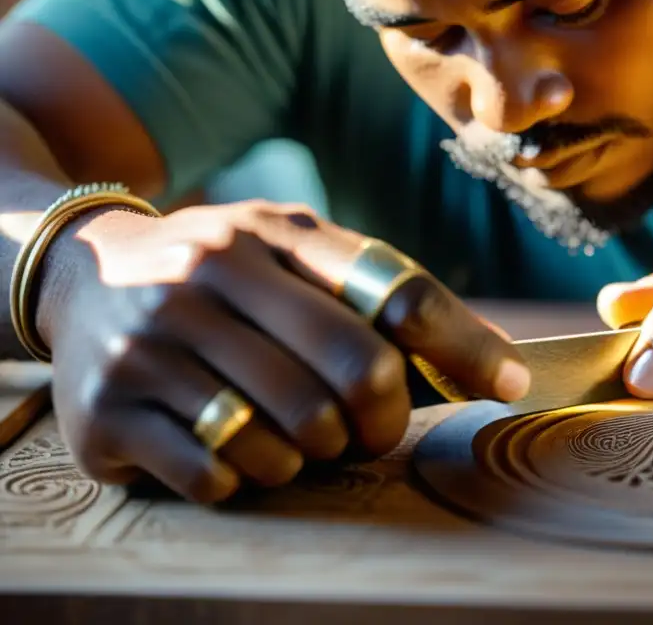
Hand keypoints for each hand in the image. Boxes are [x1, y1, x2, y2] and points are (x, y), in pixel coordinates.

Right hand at [38, 200, 529, 501]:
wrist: (81, 274)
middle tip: (370, 428)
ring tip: (291, 430)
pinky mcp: (108, 415)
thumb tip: (498, 366)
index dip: (465, 348)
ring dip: (310, 453)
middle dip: (381, 420)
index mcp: (269, 235)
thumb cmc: (219, 271)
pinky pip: (220, 478)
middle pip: (354, 377)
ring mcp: (152, 347)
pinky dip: (247, 477)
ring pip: (290, 440)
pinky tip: (233, 446)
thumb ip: (380, 292)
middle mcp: (206, 279)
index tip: (510, 386)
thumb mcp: (290, 248)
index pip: (394, 294)